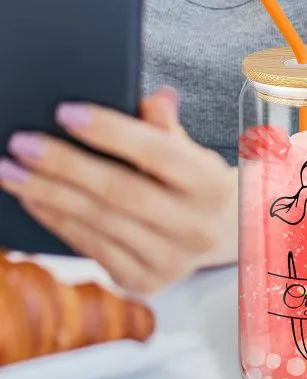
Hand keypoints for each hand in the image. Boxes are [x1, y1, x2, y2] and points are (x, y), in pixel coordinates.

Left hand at [0, 89, 235, 294]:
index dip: (112, 132)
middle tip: (21, 143)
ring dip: (47, 194)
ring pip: (99, 221)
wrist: (214, 235)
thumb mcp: (191, 150)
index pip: (159, 153)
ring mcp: (172, 260)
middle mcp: (198, 227)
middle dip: (65, 165)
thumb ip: (169, 126)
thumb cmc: (192, 181)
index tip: (65, 112)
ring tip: (9, 170)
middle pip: (121, 191)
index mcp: (215, 186)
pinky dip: (55, 220)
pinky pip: (90, 247)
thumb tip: (157, 98)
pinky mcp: (144, 281)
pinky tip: (31, 198)